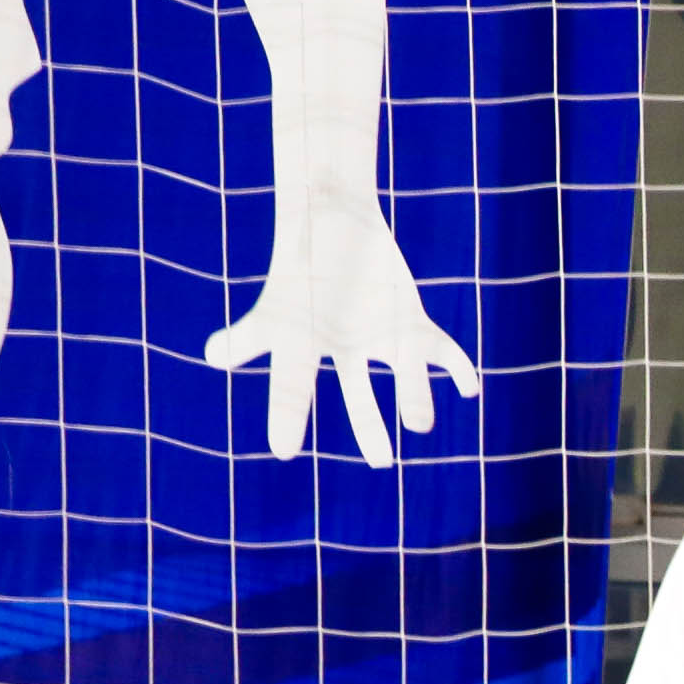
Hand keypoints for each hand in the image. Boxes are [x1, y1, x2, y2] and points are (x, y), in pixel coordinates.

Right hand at [201, 190, 480, 467]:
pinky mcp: (411, 322)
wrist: (332, 221)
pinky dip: (458, 367)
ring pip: (403, 373)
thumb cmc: (298, 265)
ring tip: (420, 424)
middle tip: (382, 462)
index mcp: (305, 346)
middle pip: (357, 394)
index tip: (282, 452)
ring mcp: (380, 336)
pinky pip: (441, 349)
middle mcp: (346, 350)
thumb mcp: (275, 303)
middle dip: (368, 427)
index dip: (286, 417)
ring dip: (415, 395)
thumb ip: (246, 337)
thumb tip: (212, 358)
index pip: (290, 386)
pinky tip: (470, 388)